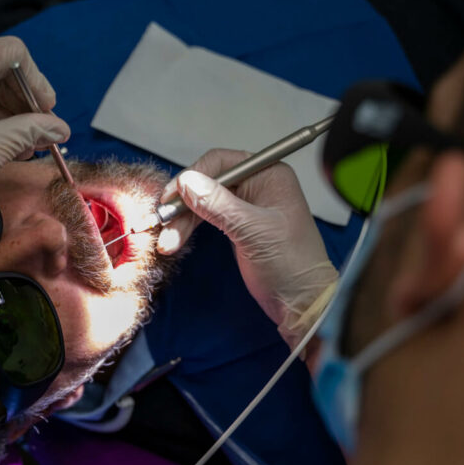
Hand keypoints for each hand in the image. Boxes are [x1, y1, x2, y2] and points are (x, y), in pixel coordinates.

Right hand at [157, 148, 338, 349]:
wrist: (301, 302)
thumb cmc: (289, 263)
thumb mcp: (252, 230)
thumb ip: (219, 204)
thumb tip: (186, 181)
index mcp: (268, 174)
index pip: (221, 162)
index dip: (192, 177)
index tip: (170, 198)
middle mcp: (256, 184)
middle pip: (207, 183)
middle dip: (183, 205)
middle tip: (162, 225)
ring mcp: (245, 206)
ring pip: (202, 203)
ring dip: (182, 221)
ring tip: (166, 243)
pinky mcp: (236, 227)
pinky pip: (206, 219)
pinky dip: (189, 229)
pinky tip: (174, 242)